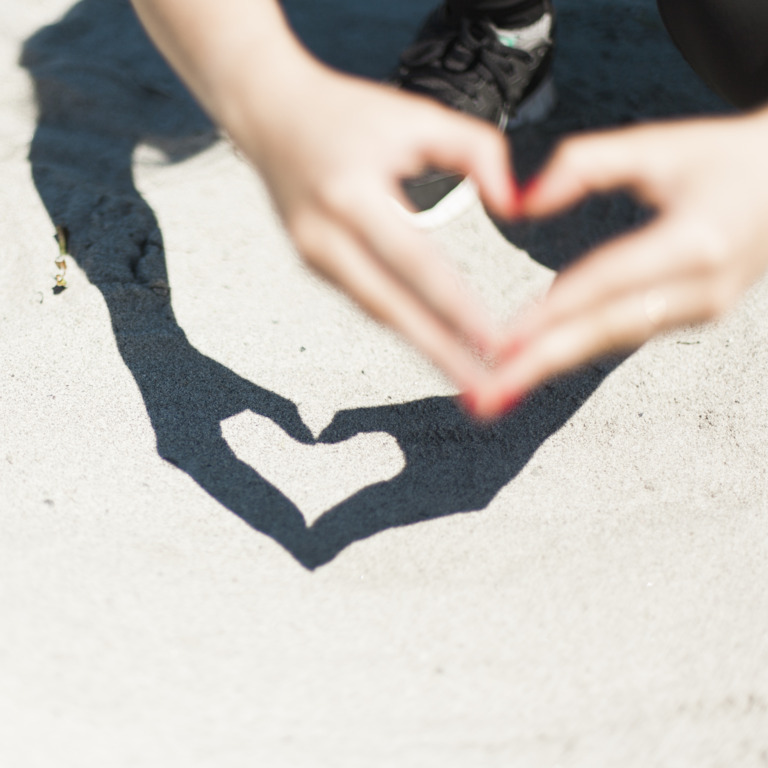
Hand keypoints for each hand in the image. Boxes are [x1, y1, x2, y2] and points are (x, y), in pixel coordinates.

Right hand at [227, 59, 516, 391]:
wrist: (269, 112)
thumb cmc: (351, 112)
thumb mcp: (420, 116)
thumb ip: (479, 151)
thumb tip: (514, 210)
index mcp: (351, 195)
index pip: (418, 265)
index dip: (459, 310)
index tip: (497, 345)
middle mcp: (324, 235)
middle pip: (392, 310)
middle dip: (441, 355)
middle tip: (485, 392)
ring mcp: (311, 255)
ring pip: (377, 313)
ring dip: (423, 347)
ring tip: (467, 377)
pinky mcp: (311, 264)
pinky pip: (365, 301)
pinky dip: (401, 325)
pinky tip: (433, 343)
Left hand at [467, 108, 767, 418]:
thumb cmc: (724, 160)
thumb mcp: (657, 145)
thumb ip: (583, 164)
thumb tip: (519, 202)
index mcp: (695, 240)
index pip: (606, 283)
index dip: (551, 314)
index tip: (505, 341)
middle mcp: (703, 286)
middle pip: (605, 330)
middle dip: (542, 364)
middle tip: (490, 395)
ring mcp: (704, 309)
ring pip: (614, 340)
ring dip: (555, 363)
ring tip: (503, 389)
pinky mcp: (697, 316)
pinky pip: (626, 334)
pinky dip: (580, 348)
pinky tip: (540, 361)